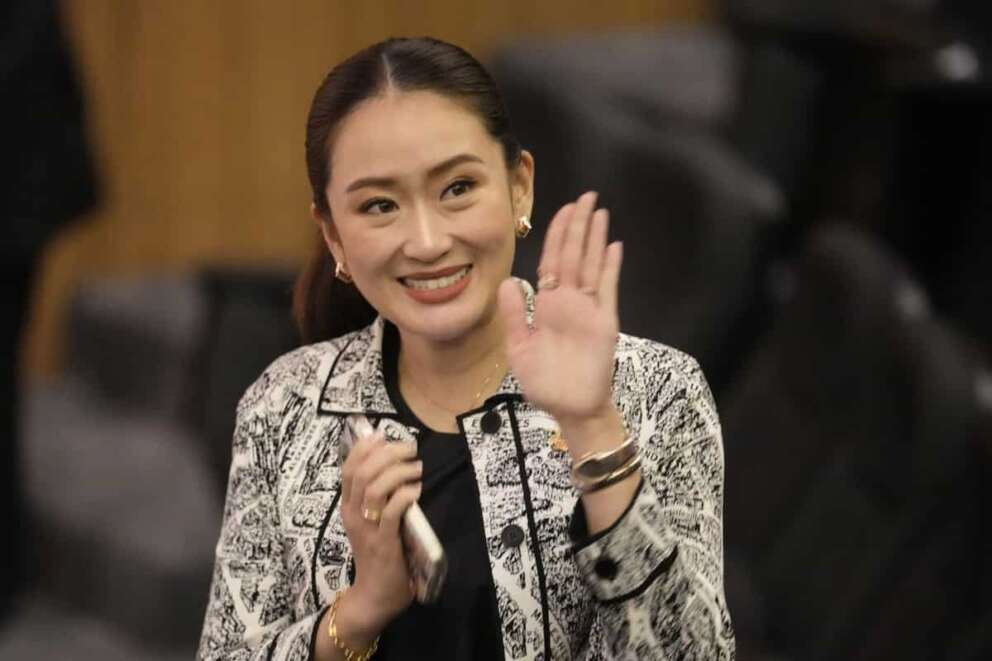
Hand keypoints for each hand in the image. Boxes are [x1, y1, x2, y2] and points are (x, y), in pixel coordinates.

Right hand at [334, 432, 421, 642]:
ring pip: (375, 488)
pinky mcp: (383, 542)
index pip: (348, 469)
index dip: (365, 448)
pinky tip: (416, 490)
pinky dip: (405, 495)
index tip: (384, 436)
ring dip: (398, 472)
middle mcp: (353, 514)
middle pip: (362, 472)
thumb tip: (393, 465)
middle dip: (387, 454)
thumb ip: (377, 497)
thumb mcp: (371, 521)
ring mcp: (367, 529)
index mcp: (348, 507)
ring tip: (416, 468)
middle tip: (410, 449)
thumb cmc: (378, 553)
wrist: (374, 594)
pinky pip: (391, 511)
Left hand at [498, 191, 623, 451]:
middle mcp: (569, 301)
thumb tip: (509, 280)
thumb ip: (514, 315)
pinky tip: (613, 246)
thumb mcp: (519, 348)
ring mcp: (588, 310)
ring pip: (591, 265)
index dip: (556, 234)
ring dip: (595, 238)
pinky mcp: (604, 322)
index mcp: (547, 305)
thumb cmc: (544, 382)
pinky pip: (607, 290)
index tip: (562, 209)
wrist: (570, 409)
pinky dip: (610, 268)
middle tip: (586, 196)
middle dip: (578, 225)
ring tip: (600, 211)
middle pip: (574, 255)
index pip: (552, 261)